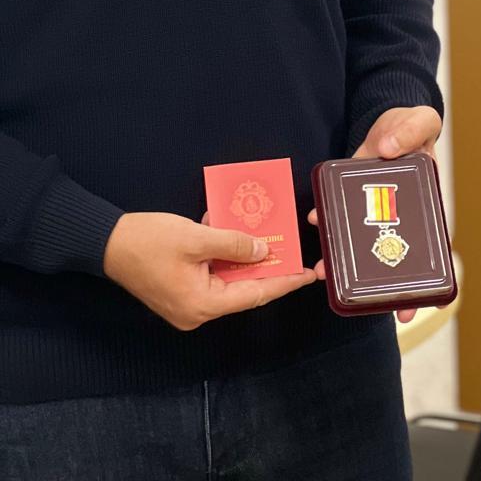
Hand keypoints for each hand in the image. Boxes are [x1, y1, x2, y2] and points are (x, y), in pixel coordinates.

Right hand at [103, 211, 316, 330]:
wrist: (105, 243)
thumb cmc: (149, 241)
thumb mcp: (197, 238)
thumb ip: (233, 244)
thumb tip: (261, 252)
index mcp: (202, 305)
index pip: (255, 295)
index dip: (284, 282)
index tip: (308, 275)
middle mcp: (197, 311)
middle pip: (243, 290)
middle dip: (268, 270)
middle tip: (295, 254)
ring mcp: (187, 303)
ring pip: (228, 281)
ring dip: (246, 260)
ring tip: (274, 243)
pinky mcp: (180, 290)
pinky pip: (213, 275)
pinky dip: (226, 257)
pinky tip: (238, 236)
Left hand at [309, 104, 442, 322]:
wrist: (386, 117)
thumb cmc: (411, 125)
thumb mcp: (421, 122)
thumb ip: (411, 131)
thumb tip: (389, 150)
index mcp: (425, 205)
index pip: (431, 250)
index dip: (427, 283)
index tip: (417, 309)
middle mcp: (399, 215)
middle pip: (393, 257)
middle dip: (382, 287)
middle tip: (368, 307)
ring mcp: (374, 210)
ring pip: (361, 244)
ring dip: (345, 261)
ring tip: (325, 272)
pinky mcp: (351, 198)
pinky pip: (340, 217)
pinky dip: (329, 224)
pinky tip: (316, 224)